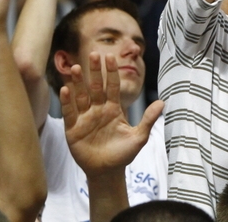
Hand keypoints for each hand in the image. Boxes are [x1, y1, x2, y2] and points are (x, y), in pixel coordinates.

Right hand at [60, 52, 163, 177]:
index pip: (112, 86)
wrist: (107, 172)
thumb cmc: (123, 154)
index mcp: (114, 109)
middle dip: (95, 71)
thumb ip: (148, 119)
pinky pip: (70, 112)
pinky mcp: (73, 129)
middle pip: (96, 87)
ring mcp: (85, 118)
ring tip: (75, 68)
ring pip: (81, 96)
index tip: (111, 57)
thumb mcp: (139, 137)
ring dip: (78, 82)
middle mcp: (98, 110)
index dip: (112, 72)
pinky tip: (65, 89)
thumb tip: (163, 102)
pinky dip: (67, 101)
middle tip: (93, 54)